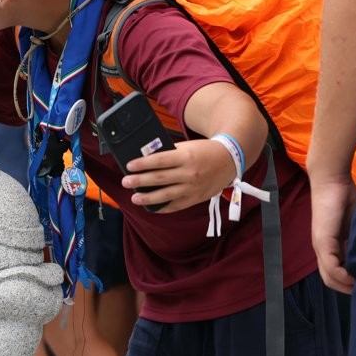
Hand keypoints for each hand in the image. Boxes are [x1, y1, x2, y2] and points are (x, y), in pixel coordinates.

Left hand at [120, 139, 236, 212]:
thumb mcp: (187, 147)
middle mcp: (189, 173)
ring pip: (166, 195)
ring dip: (148, 198)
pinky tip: (152, 207)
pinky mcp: (196, 198)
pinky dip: (163, 207)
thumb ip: (169, 154)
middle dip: (140, 181)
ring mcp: (193, 187)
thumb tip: (146, 160)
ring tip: (135, 198)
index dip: (142, 164)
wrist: (230, 159)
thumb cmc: (204, 151)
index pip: (159, 160)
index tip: (129, 166)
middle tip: (125, 182)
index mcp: (186, 157)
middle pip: (159, 178)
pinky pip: (177, 205)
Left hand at [308, 174, 355, 293]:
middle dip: (349, 289)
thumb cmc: (348, 199)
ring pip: (329, 276)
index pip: (337, 274)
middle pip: (331, 280)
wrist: (332, 181)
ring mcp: (321, 245)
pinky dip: (342, 275)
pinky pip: (330, 265)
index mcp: (332, 247)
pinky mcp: (322, 240)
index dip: (351, 284)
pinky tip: (354, 277)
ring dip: (346, 285)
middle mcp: (323, 249)